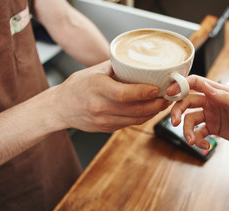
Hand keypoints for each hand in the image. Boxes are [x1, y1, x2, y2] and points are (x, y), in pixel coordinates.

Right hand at [50, 61, 170, 131]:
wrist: (60, 108)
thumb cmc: (77, 86)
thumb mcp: (94, 71)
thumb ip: (117, 67)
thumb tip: (140, 62)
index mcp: (97, 89)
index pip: (123, 94)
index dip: (143, 93)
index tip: (157, 88)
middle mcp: (100, 108)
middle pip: (135, 110)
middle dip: (156, 105)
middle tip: (168, 97)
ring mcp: (104, 121)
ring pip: (136, 119)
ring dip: (153, 112)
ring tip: (163, 103)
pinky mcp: (107, 129)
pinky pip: (130, 124)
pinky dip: (143, 117)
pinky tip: (151, 110)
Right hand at [168, 75, 228, 155]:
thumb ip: (222, 96)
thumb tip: (204, 86)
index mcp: (217, 91)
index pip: (195, 83)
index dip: (181, 85)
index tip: (170, 93)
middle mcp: (211, 102)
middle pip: (186, 102)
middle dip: (178, 112)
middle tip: (175, 123)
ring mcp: (210, 116)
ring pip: (190, 120)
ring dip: (187, 131)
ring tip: (192, 141)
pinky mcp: (212, 129)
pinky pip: (198, 133)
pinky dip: (198, 140)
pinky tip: (205, 146)